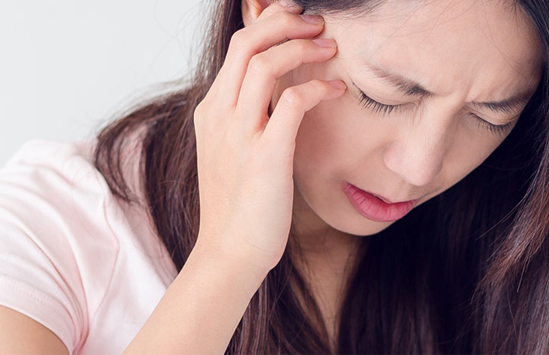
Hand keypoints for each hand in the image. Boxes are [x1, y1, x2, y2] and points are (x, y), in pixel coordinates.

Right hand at [191, 1, 343, 271]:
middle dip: (286, 23)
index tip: (298, 19)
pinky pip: (292, 102)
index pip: (237, 46)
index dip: (269, 23)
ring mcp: (240, 134)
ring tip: (331, 46)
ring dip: (302, 47)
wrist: (229, 252)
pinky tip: (337, 89)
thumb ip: (249, 117)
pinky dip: (317, 87)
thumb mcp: (234, 151)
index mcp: (211, 111)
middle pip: (247, 43)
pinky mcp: (266, 155)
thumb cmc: (239, 206)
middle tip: (318, 23)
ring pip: (265, 63)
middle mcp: (220, 115)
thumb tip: (276, 92)